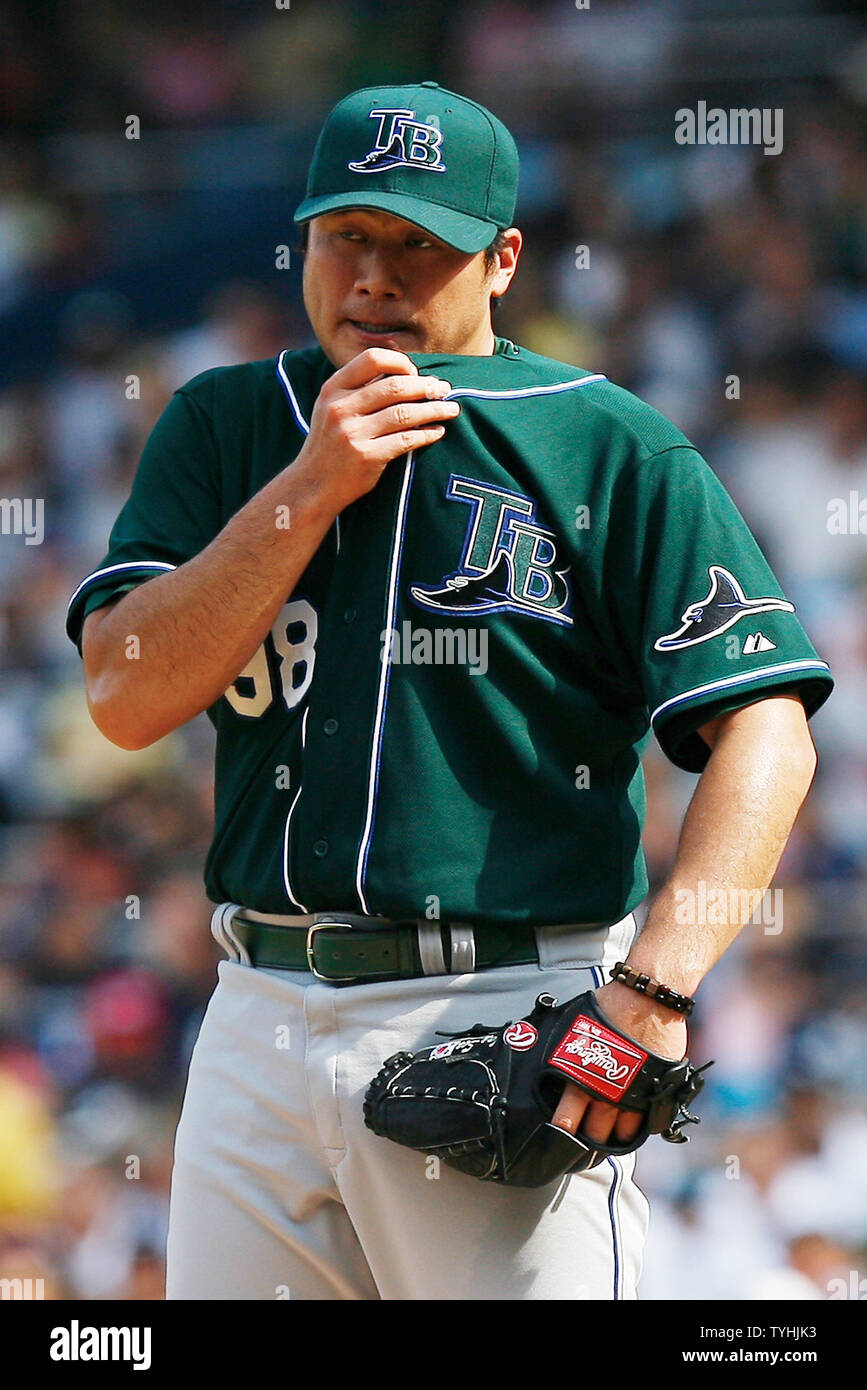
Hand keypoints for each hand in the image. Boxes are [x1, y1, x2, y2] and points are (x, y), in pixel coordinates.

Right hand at [293, 347, 459, 513]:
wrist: (312, 486)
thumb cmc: (329, 444)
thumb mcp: (331, 408)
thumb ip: (358, 389)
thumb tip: (404, 371)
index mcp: (333, 389)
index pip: (372, 359)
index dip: (400, 363)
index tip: (416, 373)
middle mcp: (341, 408)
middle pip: (394, 386)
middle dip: (426, 386)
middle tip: (444, 389)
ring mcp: (353, 434)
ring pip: (405, 413)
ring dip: (434, 410)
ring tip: (451, 409)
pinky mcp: (366, 457)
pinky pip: (406, 441)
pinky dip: (427, 435)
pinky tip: (438, 432)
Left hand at [551, 980, 687, 1146]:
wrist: (648, 997)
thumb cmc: (610, 1005)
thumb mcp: (576, 1026)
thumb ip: (564, 1048)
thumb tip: (545, 1053)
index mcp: (582, 1076)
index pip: (567, 1118)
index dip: (563, 1132)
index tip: (560, 1137)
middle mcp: (607, 1091)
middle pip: (595, 1133)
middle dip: (588, 1140)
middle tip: (584, 1142)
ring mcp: (634, 1095)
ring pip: (620, 1133)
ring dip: (613, 1137)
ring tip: (608, 1138)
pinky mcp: (656, 1092)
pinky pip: (645, 1123)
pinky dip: (637, 1128)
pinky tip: (631, 1128)